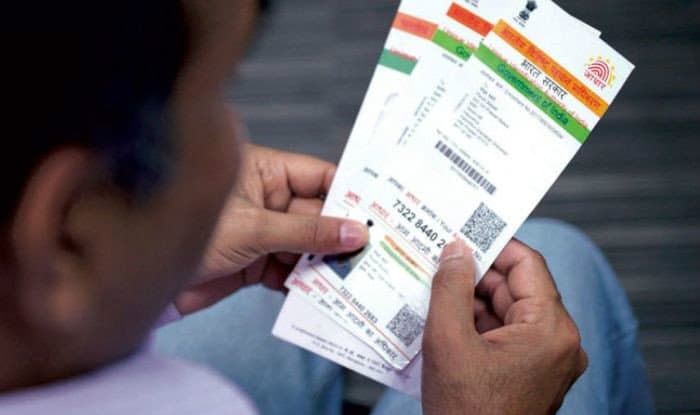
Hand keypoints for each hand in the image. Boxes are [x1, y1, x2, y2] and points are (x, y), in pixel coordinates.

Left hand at [174, 143, 367, 314]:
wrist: (141, 280)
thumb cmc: (187, 234)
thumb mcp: (254, 229)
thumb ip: (307, 232)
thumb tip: (355, 232)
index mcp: (265, 172)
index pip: (318, 176)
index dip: (349, 193)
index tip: (379, 211)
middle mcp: (266, 199)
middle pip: (318, 213)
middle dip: (341, 234)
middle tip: (375, 253)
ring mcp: (262, 231)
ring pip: (307, 244)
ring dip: (326, 262)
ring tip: (355, 277)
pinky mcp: (255, 262)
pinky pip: (291, 269)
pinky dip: (305, 282)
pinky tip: (322, 293)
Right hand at [422, 239, 586, 414]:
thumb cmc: (467, 414)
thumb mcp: (448, 341)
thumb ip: (451, 287)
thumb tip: (456, 250)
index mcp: (550, 330)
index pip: (527, 264)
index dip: (494, 244)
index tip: (463, 233)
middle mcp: (558, 343)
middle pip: (516, 288)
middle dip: (475, 275)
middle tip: (438, 260)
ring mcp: (546, 360)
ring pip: (508, 311)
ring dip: (472, 300)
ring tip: (434, 290)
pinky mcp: (531, 373)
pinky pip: (505, 334)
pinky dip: (477, 324)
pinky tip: (444, 319)